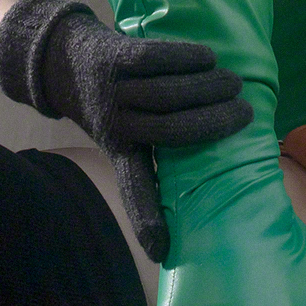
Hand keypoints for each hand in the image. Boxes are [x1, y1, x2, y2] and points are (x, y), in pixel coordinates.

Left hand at [0, 0, 251, 261]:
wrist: (59, 59)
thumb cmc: (105, 98)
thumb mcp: (118, 130)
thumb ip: (150, 144)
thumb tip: (209, 158)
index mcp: (118, 148)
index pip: (133, 187)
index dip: (147, 217)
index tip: (163, 249)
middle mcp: (115, 123)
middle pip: (171, 129)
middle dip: (215, 122)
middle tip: (246, 112)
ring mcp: (112, 89)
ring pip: (166, 92)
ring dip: (207, 87)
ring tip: (233, 83)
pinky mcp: (114, 56)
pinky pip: (155, 59)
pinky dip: (186, 59)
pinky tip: (209, 58)